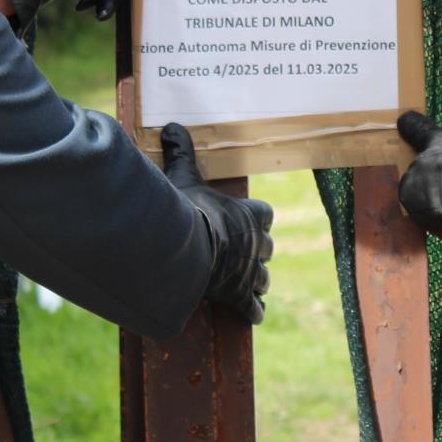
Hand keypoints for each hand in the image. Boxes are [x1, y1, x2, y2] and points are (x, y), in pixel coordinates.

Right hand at [161, 123, 273, 323]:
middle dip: (260, 251)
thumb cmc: (185, 212)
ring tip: (250, 283)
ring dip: (258, 280)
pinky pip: (253, 308)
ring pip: (265, 279)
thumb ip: (181, 153)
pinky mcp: (240, 296)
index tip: (254, 220)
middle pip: (268, 248)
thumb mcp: (182, 178)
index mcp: (248, 216)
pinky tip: (253, 315)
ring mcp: (250, 273)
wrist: (183, 252)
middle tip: (249, 253)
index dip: (259, 218)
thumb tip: (172, 126)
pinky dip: (254, 311)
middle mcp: (255, 245)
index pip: (266, 214)